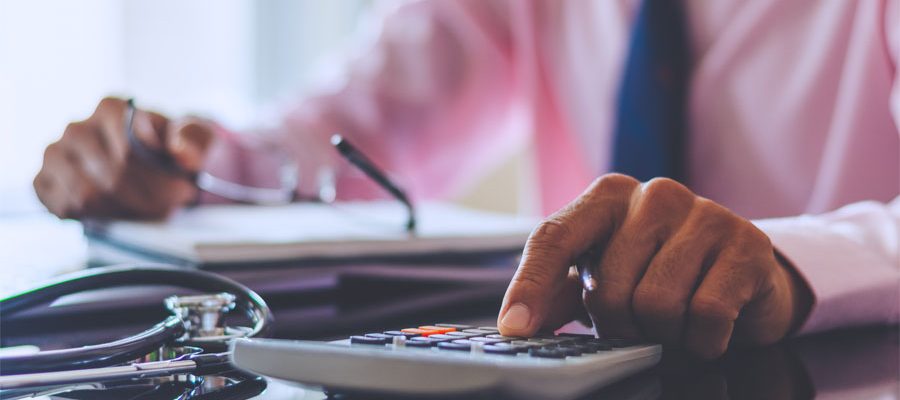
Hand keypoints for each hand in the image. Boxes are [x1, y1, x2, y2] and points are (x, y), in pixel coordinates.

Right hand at [34, 97, 215, 219]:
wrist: (154, 166)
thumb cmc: (175, 150)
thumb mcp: (199, 141)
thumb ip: (195, 141)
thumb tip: (178, 149)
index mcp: (112, 108)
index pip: (130, 149)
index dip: (160, 177)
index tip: (183, 189)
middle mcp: (77, 128)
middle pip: (110, 174)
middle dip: (147, 198)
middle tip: (171, 207)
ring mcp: (55, 154)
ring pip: (86, 194)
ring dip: (124, 210)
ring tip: (147, 209)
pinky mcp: (43, 181)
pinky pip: (64, 206)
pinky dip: (96, 217)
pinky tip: (118, 212)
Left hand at [497, 174, 811, 358]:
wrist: (743, 275)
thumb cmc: (658, 273)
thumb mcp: (600, 277)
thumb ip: (555, 293)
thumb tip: (516, 325)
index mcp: (608, 196)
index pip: (554, 238)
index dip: (530, 287)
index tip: (514, 329)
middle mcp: (655, 194)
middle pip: (610, 288)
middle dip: (620, 322)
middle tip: (638, 319)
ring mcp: (705, 213)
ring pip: (657, 304)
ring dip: (663, 333)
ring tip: (674, 319)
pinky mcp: (747, 244)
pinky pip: (707, 316)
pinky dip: (702, 340)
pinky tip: (707, 328)